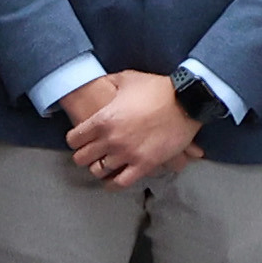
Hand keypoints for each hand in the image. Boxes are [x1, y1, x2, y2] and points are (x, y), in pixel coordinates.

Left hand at [58, 68, 199, 187]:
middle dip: (83, 156)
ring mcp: (127, 154)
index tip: (79, 140)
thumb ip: (109, 82)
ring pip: (99, 171)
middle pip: (82, 158)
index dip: (75, 140)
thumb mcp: (127, 79)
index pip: (74, 139)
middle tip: (88, 154)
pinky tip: (111, 181)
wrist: (187, 101)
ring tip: (101, 165)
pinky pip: (121, 182)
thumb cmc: (157, 88)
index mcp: (103, 120)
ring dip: (98, 168)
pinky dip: (113, 184)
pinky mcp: (144, 165)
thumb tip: (101, 82)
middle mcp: (111, 140)